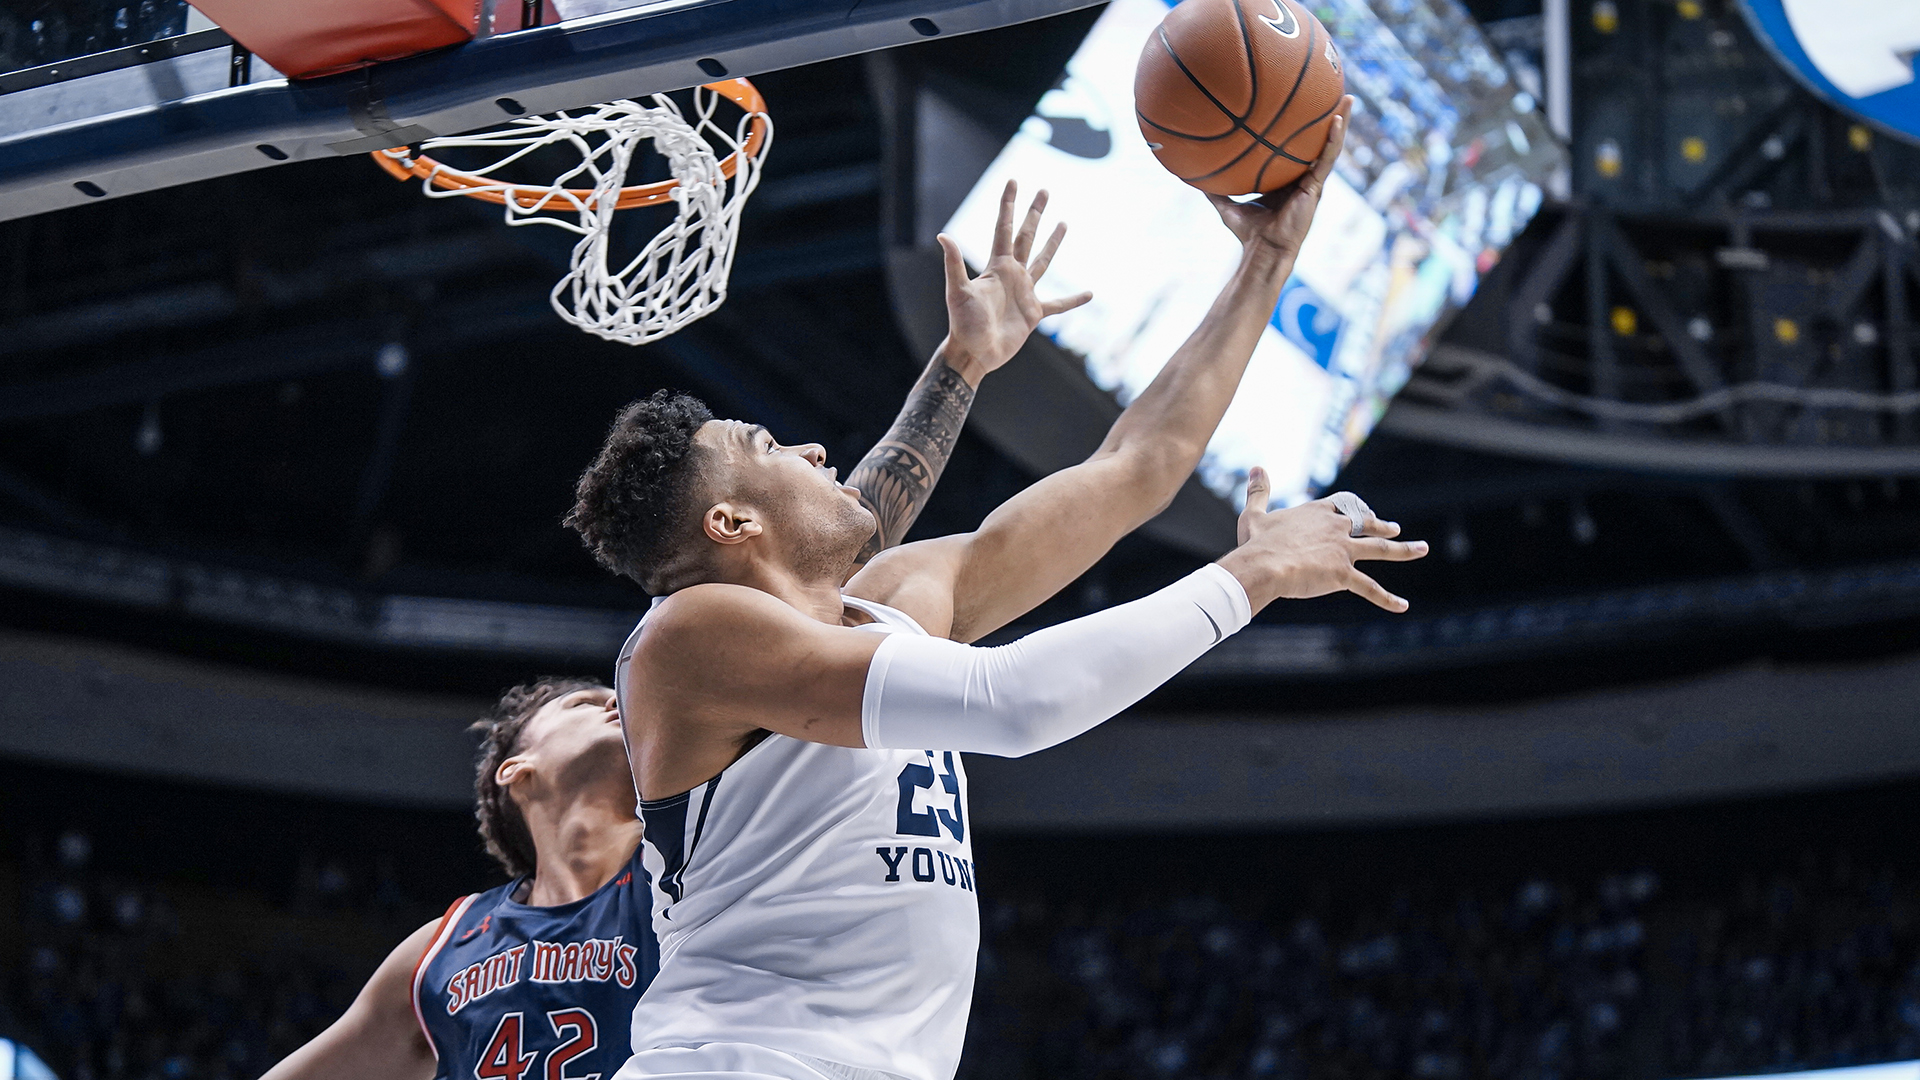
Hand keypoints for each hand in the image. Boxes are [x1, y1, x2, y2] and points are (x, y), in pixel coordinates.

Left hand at [934, 181, 1093, 384]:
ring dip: (1053, 243)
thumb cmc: (963, 323)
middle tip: (1044, 191)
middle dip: (1034, 213)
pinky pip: (1058, 304)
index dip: (1008, 205)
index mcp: (997, 266)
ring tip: (1064, 223)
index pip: (1004, 228)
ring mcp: (1024, 293)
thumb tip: (943, 236)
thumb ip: (954, 264)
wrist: (974, 352)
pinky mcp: (1033, 314)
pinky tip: (1089, 294)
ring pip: (1043, 261)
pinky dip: (1073, 300)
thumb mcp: (957, 291)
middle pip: (1026, 236)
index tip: (1014, 181)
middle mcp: (1012, 274)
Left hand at [1206, 96, 1352, 261]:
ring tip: (1349, 98)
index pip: (1297, 150)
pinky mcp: (1316, 188)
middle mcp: (1303, 178)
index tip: (1304, 105)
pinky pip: (1327, 159)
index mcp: (1287, 180)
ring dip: (1341, 122)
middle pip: (1318, 143)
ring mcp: (1312, 182)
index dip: (1303, 130)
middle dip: (1329, 118)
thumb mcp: (1227, 205)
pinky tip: (1337, 120)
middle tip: (1336, 92)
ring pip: (1331, 147)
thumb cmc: (1247, 232)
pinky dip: (1334, 140)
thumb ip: (1215, 189)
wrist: (1262, 250)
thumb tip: (1192, 174)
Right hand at [1217, 465, 1426, 612]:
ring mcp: (1343, 551)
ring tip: (1422, 548)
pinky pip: (1370, 588)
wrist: (1264, 565)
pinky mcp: (1343, 574)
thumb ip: (1259, 491)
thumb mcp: (1254, 514)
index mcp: (1316, 512)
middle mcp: (1336, 528)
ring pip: (1380, 549)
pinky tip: (1403, 605)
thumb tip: (1256, 466)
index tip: (1362, 512)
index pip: (1342, 507)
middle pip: (1365, 524)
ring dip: (1403, 549)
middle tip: (1395, 528)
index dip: (1353, 510)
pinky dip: (1387, 598)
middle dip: (1381, 526)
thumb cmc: (1257, 542)